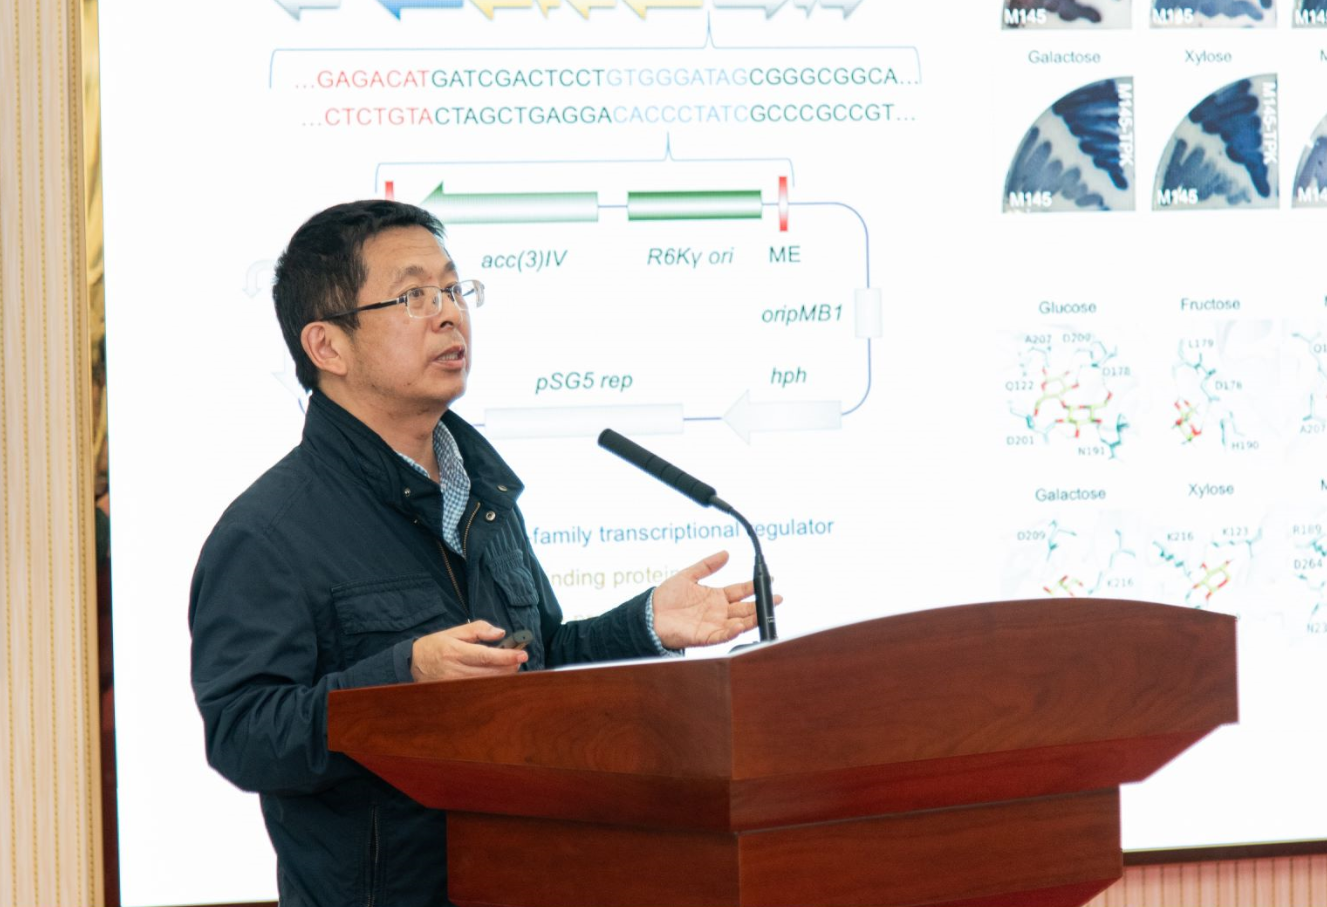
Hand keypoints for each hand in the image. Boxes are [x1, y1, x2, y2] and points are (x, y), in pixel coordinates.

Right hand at [410, 620, 527, 681]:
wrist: (411, 664)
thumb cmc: (434, 645)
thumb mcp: (454, 631)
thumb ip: (478, 629)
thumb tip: (500, 633)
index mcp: (456, 651)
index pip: (486, 656)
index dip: (506, 656)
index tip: (522, 654)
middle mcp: (456, 670)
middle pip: (490, 673)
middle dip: (509, 666)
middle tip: (519, 659)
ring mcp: (455, 684)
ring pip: (487, 683)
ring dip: (503, 676)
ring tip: (510, 666)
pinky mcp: (455, 693)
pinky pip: (479, 690)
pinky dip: (491, 683)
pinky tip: (497, 677)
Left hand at [651, 551, 779, 649]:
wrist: (649, 614)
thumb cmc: (666, 596)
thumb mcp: (689, 575)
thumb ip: (707, 565)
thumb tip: (726, 553)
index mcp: (716, 597)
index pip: (740, 591)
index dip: (754, 587)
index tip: (769, 580)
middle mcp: (718, 611)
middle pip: (745, 608)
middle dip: (761, 604)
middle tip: (777, 599)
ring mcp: (713, 624)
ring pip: (738, 622)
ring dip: (752, 619)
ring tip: (764, 612)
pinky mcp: (704, 637)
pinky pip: (721, 636)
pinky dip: (731, 632)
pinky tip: (740, 626)